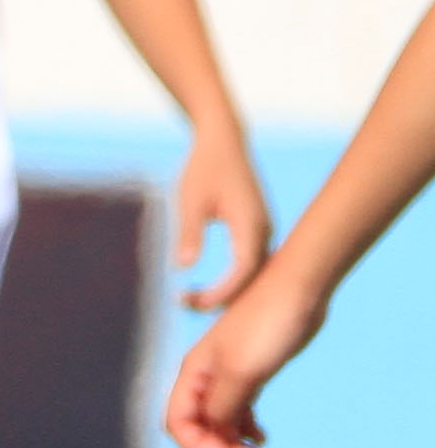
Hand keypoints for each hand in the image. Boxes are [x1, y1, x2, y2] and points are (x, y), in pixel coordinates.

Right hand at [165, 267, 329, 447]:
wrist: (299, 289)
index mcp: (193, 375)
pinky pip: (238, 412)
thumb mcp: (243, 372)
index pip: (178, 425)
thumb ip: (222, 407)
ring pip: (218, 423)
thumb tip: (212, 436)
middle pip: (196, 429)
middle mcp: (203, 379)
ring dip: (232, 445)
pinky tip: (263, 439)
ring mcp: (226, 377)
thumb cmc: (269, 325)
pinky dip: (246, 430)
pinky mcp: (250, 374)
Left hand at [173, 129, 272, 311]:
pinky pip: (251, 262)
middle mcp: (264, 229)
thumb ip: (188, 232)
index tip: (193, 302)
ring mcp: (263, 229)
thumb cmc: (203, 168)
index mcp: (251, 222)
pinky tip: (208, 289)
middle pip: (253, 277)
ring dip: (228, 291)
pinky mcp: (256, 228)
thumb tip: (182, 266)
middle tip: (184, 305)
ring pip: (254, 272)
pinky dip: (233, 280)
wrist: (222, 142)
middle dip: (222, 297)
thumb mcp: (189, 200)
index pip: (245, 270)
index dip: (223, 292)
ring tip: (191, 301)